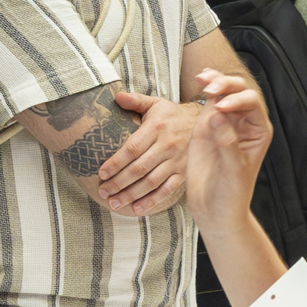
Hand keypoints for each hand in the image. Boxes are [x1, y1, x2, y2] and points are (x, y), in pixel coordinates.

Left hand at [91, 91, 197, 215]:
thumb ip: (135, 100)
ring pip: (151, 182)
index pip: (132, 149)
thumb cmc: (172, 115)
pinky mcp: (183, 173)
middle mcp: (166, 146)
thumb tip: (116, 96)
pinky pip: (167, 189)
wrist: (205, 124)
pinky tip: (137, 209)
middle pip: (139, 169)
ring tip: (114, 203)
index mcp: (156, 128)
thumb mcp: (156, 103)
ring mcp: (176, 161)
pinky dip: (152, 201)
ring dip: (131, 195)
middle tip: (103, 192)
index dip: (115, 163)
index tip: (101, 173)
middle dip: (118, 183)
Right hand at [184, 67, 270, 225]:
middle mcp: (244, 123)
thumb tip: (216, 115)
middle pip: (239, 92)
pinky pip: (209, 102)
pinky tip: (201, 78)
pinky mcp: (207, 127)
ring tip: (203, 79)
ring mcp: (225, 123)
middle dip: (226, 86)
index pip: (252, 104)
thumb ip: (227, 142)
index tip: (221, 107)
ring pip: (224, 92)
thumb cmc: (231, 194)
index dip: (238, 100)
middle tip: (210, 89)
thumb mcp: (233, 170)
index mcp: (259, 131)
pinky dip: (206, 88)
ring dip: (215, 82)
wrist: (214, 209)